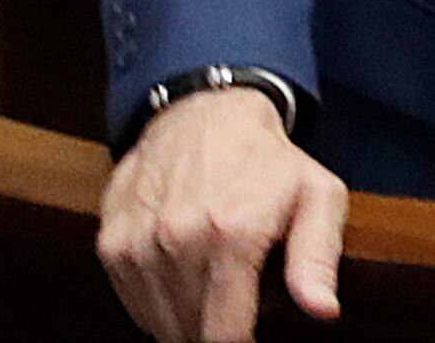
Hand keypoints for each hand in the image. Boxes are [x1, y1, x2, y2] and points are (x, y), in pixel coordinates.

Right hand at [98, 84, 345, 341]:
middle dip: (217, 328)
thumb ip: (318, 259)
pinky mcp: (111, 244)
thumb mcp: (317, 196)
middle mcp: (177, 241)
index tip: (249, 338)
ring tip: (213, 282)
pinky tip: (183, 275)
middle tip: (240, 298)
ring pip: (159, 322)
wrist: (205, 114)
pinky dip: (158, 302)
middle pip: (191, 331)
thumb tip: (323, 311)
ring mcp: (137, 243)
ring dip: (186, 318)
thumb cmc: (268, 160)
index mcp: (232, 234)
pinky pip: (133, 303)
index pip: (224, 334)